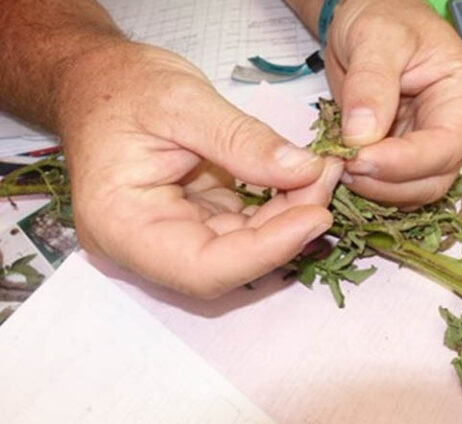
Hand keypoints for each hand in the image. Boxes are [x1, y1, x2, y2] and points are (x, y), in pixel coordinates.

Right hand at [57, 42, 341, 298]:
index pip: (203, 267)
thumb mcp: (183, 102)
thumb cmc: (122, 88)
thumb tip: (305, 172)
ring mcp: (171, 239)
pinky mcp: (195, 224)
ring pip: (244, 250)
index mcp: (122, 226)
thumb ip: (243, 140)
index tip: (316, 216)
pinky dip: (278, 207)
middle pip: (229, 264)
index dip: (266, 250)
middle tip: (326, 179)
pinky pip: (244, 228)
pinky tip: (302, 177)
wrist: (100, 82)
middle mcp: (145, 247)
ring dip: (289, 217)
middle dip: (287, 228)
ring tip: (320, 172)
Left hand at [324, 0, 461, 208]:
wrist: (370, 18)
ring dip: (376, 189)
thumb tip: (361, 137)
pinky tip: (344, 166)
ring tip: (340, 163)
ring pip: (414, 190)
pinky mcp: (406, 155)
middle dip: (388, 182)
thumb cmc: (382, 16)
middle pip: (434, 178)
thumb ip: (370, 85)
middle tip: (343, 165)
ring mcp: (431, 143)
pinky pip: (393, 186)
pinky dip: (369, 186)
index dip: (403, 163)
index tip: (358, 160)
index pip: (445, 146)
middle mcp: (455, 125)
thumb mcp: (375, 38)